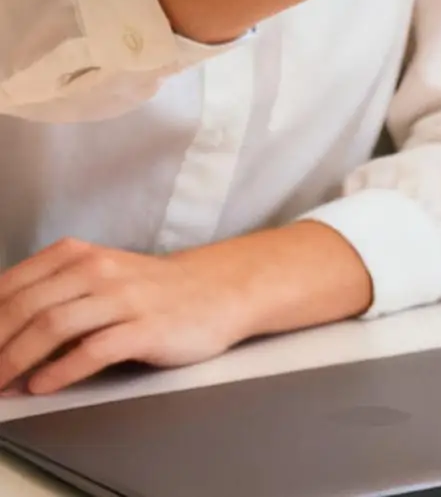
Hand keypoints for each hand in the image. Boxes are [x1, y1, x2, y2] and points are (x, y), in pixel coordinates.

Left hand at [0, 242, 244, 395]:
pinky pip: (95, 349)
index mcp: (81, 256)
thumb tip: (3, 331)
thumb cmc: (152, 290)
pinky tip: (42, 386)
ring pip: (54, 325)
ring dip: (16, 360)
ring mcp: (124, 299)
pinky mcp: (146, 328)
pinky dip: (61, 371)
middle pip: (27, 306)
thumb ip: (54, 294)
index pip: (13, 285)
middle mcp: (100, 271)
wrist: (217, 289)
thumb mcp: (100, 277)